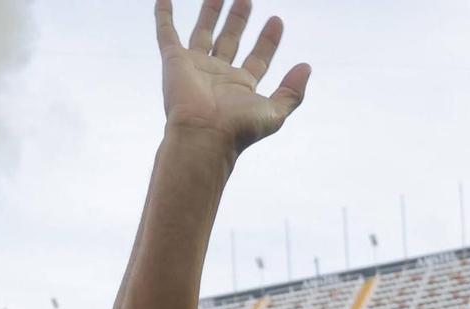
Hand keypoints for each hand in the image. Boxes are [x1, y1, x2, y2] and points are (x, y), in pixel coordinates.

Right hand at [155, 0, 310, 155]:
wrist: (204, 134)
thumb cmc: (238, 128)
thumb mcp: (275, 112)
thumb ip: (292, 92)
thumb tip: (306, 67)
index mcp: (241, 87)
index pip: (258, 58)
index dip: (268, 40)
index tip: (276, 21)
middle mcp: (218, 76)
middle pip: (230, 41)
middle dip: (239, 21)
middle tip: (246, 0)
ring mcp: (195, 67)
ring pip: (203, 33)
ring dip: (211, 13)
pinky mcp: (174, 61)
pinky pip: (166, 33)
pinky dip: (164, 16)